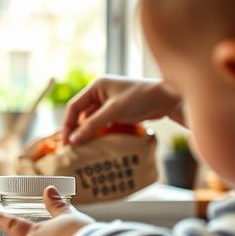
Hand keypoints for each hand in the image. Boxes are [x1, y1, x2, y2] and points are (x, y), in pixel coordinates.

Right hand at [61, 75, 184, 145]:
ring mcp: (109, 102)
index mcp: (96, 86)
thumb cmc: (140, 98)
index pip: (74, 107)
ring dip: (88, 133)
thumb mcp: (114, 111)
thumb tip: (73, 140)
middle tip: (73, 148)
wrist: (168, 99)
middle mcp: (100, 93)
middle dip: (77, 131)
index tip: (66, 142)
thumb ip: (93, 125)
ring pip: (92, 120)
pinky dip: (99, 133)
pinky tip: (98, 144)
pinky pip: (103, 123)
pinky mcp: (118, 111)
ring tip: (84, 149)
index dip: (68, 125)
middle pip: (82, 114)